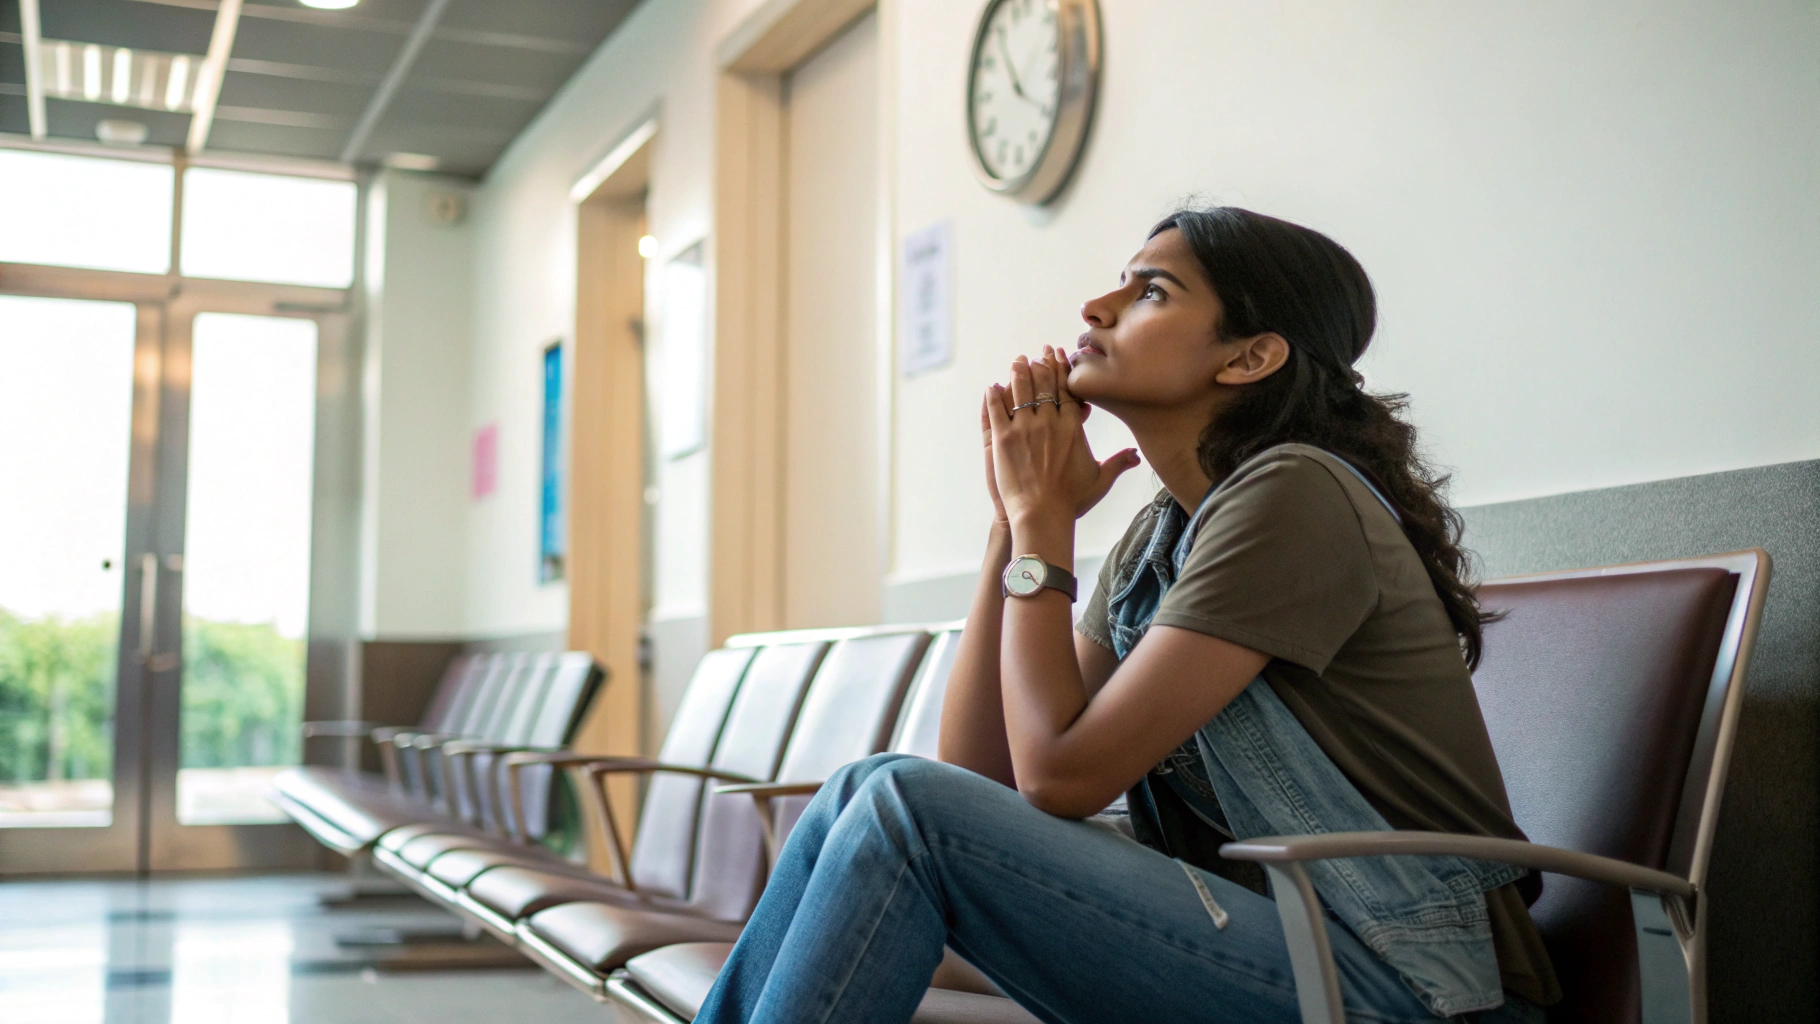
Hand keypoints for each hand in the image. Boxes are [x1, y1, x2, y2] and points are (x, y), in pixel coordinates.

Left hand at [984, 346, 1139, 528]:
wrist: (1042, 515)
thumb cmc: (1071, 501)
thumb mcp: (1099, 480)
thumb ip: (1118, 464)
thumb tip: (1136, 456)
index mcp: (1072, 427)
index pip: (1067, 390)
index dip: (1062, 370)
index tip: (1058, 355)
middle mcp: (1049, 422)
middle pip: (1044, 384)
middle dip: (1041, 365)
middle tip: (1037, 353)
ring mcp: (1025, 429)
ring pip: (1021, 390)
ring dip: (1018, 373)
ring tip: (1017, 363)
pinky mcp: (1003, 439)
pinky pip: (997, 409)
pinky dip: (994, 396)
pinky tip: (993, 387)